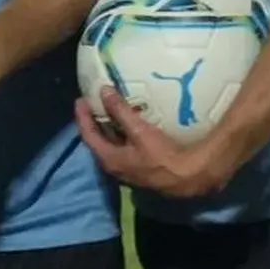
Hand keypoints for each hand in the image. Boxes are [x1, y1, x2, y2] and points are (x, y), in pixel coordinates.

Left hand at [75, 88, 231, 198]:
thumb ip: (120, 111)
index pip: (87, 135)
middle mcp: (114, 166)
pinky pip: (124, 146)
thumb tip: (104, 91)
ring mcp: (127, 168)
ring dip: (109, 127)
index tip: (81, 99)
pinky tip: (131, 123)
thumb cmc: (161, 156)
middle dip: (95, 121)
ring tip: (111, 108)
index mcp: (108, 158)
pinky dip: (122, 133)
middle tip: (95, 102)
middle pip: (98, 140)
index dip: (82, 116)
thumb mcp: (139, 131)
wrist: (187, 177)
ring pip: (112, 144)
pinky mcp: (140, 166)